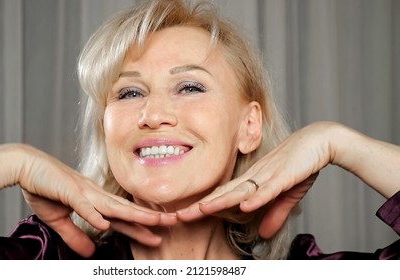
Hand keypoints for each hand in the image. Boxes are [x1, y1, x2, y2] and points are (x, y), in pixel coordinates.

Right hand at [16, 145, 176, 256]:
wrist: (25, 166)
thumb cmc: (43, 188)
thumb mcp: (58, 219)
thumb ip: (75, 235)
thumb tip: (90, 252)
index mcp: (93, 201)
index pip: (121, 218)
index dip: (139, 227)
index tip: (157, 235)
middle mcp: (94, 195)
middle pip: (125, 211)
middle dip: (148, 218)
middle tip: (172, 223)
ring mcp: (83, 192)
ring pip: (113, 206)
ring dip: (134, 215)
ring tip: (154, 222)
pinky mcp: (68, 191)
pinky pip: (83, 205)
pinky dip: (94, 215)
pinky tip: (106, 225)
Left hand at [177, 122, 335, 237]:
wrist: (320, 141)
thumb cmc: (300, 164)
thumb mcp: (286, 195)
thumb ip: (274, 213)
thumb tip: (263, 234)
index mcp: (252, 181)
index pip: (222, 196)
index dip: (202, 207)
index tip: (183, 215)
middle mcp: (254, 177)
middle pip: (223, 194)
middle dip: (200, 206)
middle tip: (177, 216)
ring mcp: (268, 175)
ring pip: (240, 190)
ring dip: (221, 200)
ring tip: (201, 209)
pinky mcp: (285, 175)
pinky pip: (269, 188)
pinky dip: (257, 197)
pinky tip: (244, 206)